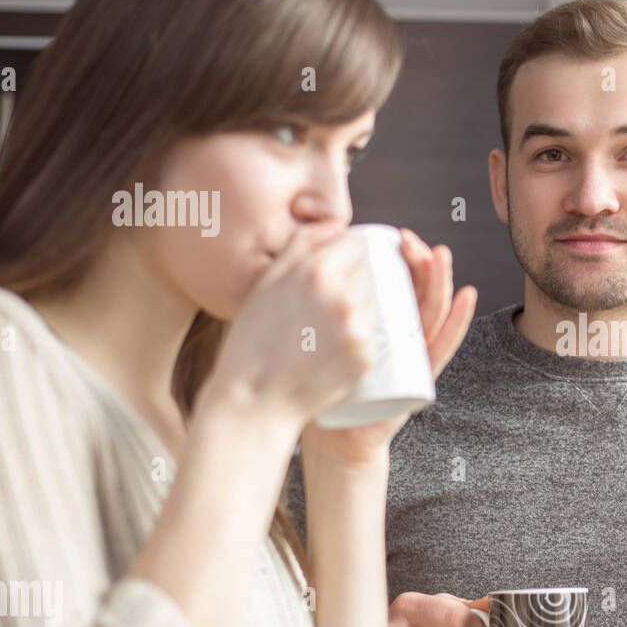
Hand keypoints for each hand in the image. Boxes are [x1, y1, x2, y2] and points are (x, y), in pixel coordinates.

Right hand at [202, 224, 377, 433]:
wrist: (253, 401)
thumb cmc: (252, 342)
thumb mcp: (266, 284)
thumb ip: (301, 246)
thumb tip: (335, 225)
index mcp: (315, 272)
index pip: (357, 245)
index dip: (348, 254)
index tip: (339, 266)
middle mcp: (342, 297)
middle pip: (369, 273)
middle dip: (354, 280)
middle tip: (326, 302)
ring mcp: (358, 328)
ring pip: (374, 302)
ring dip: (360, 306)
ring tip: (327, 325)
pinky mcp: (366, 356)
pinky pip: (372, 333)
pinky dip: (359, 336)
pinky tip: (334, 346)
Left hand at [301, 227, 476, 467]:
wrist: (327, 432)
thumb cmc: (314, 380)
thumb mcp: (310, 330)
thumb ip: (308, 296)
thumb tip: (304, 253)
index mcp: (378, 321)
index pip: (396, 279)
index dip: (401, 254)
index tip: (393, 235)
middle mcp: (400, 334)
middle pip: (417, 288)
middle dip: (420, 259)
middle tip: (410, 241)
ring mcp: (411, 353)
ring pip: (432, 310)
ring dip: (442, 280)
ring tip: (440, 254)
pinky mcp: (418, 374)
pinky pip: (441, 345)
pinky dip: (458, 322)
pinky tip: (467, 297)